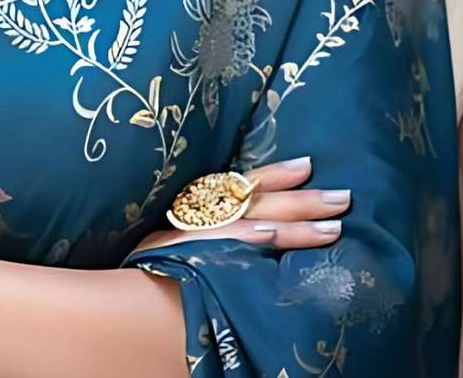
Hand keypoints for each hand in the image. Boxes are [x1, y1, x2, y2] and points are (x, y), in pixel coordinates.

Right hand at [130, 155, 350, 253]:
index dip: (276, 173)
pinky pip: (230, 249)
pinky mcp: (202, 265)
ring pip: (258, 227)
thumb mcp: (170, 233)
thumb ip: (203, 221)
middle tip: (343, 197)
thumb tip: (252, 220)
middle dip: (302, 200)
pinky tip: (274, 239)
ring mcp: (203, 242)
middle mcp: (201, 218)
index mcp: (196, 206)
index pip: (242, 183)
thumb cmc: (147, 266)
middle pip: (260, 203)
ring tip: (335, 226)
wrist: (119, 298)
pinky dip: (251, 242)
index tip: (307, 165)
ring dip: (297, 226)